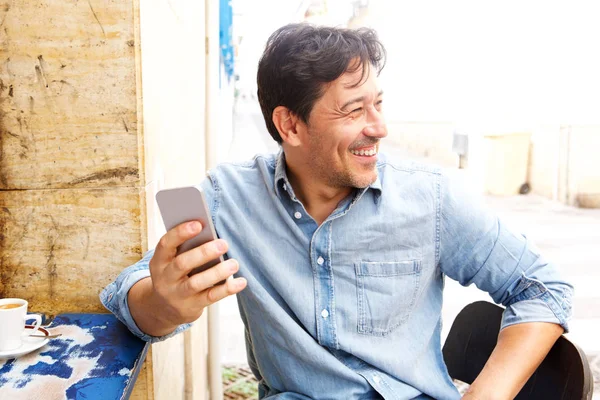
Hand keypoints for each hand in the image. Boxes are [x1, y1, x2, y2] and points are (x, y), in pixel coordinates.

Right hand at [130, 221, 246, 334]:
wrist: (164, 309)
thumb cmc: (176, 274)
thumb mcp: (173, 261)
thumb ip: (186, 249)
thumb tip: (212, 235)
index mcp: (159, 261)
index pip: (165, 244)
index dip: (180, 233)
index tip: (199, 224)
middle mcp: (165, 278)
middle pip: (182, 263)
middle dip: (204, 252)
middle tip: (223, 243)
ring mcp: (177, 295)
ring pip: (196, 283)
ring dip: (217, 272)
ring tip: (234, 263)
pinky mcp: (191, 307)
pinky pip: (210, 297)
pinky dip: (227, 289)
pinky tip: (241, 282)